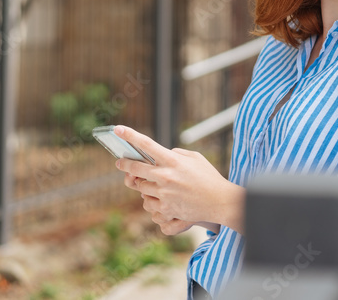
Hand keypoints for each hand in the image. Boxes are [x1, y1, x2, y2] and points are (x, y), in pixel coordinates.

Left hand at [113, 126, 245, 233]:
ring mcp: (164, 193)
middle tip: (119, 162)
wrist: (219, 202)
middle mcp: (165, 175)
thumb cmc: (209, 178)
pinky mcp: (165, 207)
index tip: (118, 129)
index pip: (147, 144)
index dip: (130, 136)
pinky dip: (152, 199)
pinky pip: (148, 202)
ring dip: (142, 184)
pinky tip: (161, 197)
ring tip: (153, 183)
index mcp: (173, 160)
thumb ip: (177, 153)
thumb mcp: (196, 158)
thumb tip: (165, 153)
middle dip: (124, 164)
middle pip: (135, 168)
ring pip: (140, 187)